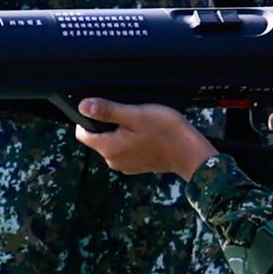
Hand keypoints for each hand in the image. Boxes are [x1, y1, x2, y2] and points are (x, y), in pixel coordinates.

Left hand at [72, 98, 216, 179]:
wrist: (190, 153)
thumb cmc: (165, 131)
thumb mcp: (134, 115)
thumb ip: (107, 111)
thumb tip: (82, 106)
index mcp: (108, 148)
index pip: (83, 134)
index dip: (89, 119)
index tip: (105, 110)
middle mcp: (112, 160)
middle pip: (98, 138)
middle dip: (108, 125)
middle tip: (130, 116)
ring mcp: (125, 165)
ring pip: (112, 143)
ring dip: (121, 132)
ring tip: (141, 125)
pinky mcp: (136, 166)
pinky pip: (125, 150)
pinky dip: (131, 141)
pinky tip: (147, 134)